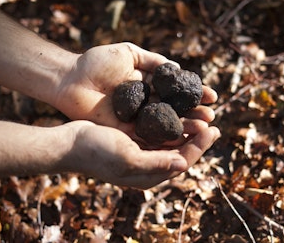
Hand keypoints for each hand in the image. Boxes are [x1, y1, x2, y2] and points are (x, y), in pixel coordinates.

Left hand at [54, 42, 217, 135]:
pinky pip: (148, 136)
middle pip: (175, 111)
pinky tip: (182, 138)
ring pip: (165, 126)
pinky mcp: (125, 131)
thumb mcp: (129, 53)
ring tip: (203, 128)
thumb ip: (152, 60)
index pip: (176, 92)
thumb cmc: (96, 62)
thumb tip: (177, 68)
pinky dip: (165, 138)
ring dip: (185, 128)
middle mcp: (145, 104)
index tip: (212, 96)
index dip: (194, 94)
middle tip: (212, 116)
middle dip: (194, 114)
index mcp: (147, 86)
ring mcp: (136, 119)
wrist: (71, 78)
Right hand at [58, 121, 220, 188]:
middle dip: (198, 136)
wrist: (70, 144)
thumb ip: (156, 163)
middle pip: (180, 151)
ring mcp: (141, 154)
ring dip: (186, 127)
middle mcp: (148, 166)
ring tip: (199, 112)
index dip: (200, 146)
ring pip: (171, 141)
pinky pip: (158, 133)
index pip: (182, 161)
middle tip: (212, 118)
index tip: (214, 128)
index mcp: (149, 175)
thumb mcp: (127, 158)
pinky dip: (169, 122)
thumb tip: (184, 163)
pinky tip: (175, 109)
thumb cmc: (95, 152)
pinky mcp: (134, 141)